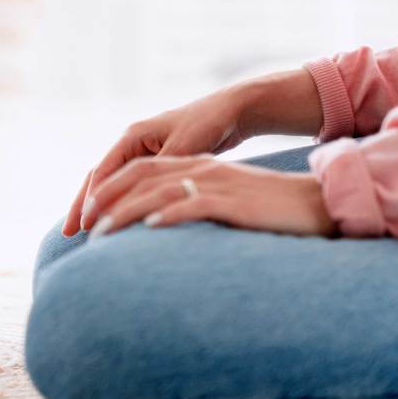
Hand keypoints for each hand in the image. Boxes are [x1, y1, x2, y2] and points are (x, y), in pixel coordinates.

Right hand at [64, 87, 248, 235]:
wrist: (231, 111)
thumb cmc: (208, 124)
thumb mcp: (183, 147)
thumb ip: (160, 172)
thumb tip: (141, 197)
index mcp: (132, 136)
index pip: (102, 171)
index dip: (92, 199)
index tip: (84, 224)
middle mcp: (131, 144)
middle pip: (98, 177)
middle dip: (82, 205)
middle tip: (66, 232)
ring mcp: (141, 153)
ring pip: (111, 183)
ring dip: (97, 206)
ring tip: (81, 231)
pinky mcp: (154, 162)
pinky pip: (128, 186)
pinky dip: (118, 203)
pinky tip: (114, 220)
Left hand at [82, 154, 334, 238]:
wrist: (317, 202)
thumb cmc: (269, 209)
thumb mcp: (223, 201)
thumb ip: (191, 206)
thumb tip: (158, 229)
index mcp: (195, 165)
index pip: (139, 170)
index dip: (108, 189)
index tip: (83, 215)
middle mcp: (200, 168)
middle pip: (139, 176)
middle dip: (105, 199)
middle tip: (80, 225)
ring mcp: (216, 182)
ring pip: (158, 191)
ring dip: (126, 211)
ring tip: (102, 233)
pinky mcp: (234, 200)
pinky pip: (195, 203)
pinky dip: (170, 213)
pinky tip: (151, 227)